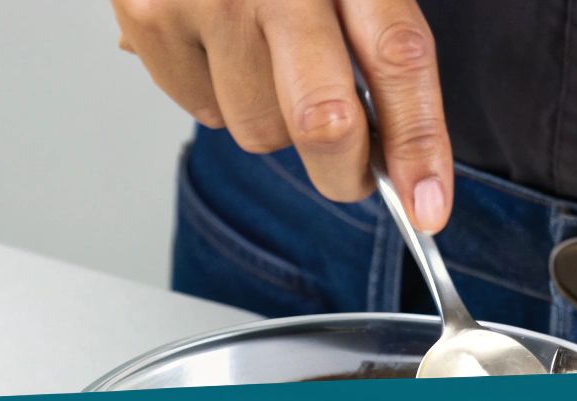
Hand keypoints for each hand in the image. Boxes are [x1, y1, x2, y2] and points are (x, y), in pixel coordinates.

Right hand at [110, 0, 453, 229]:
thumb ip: (378, 26)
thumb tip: (396, 140)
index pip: (397, 59)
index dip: (419, 143)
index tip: (429, 205)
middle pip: (323, 122)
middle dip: (346, 167)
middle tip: (356, 170)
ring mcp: (203, 2)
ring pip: (258, 130)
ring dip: (276, 118)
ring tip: (271, 56)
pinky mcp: (148, 20)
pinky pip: (204, 111)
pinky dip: (222, 95)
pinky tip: (225, 43)